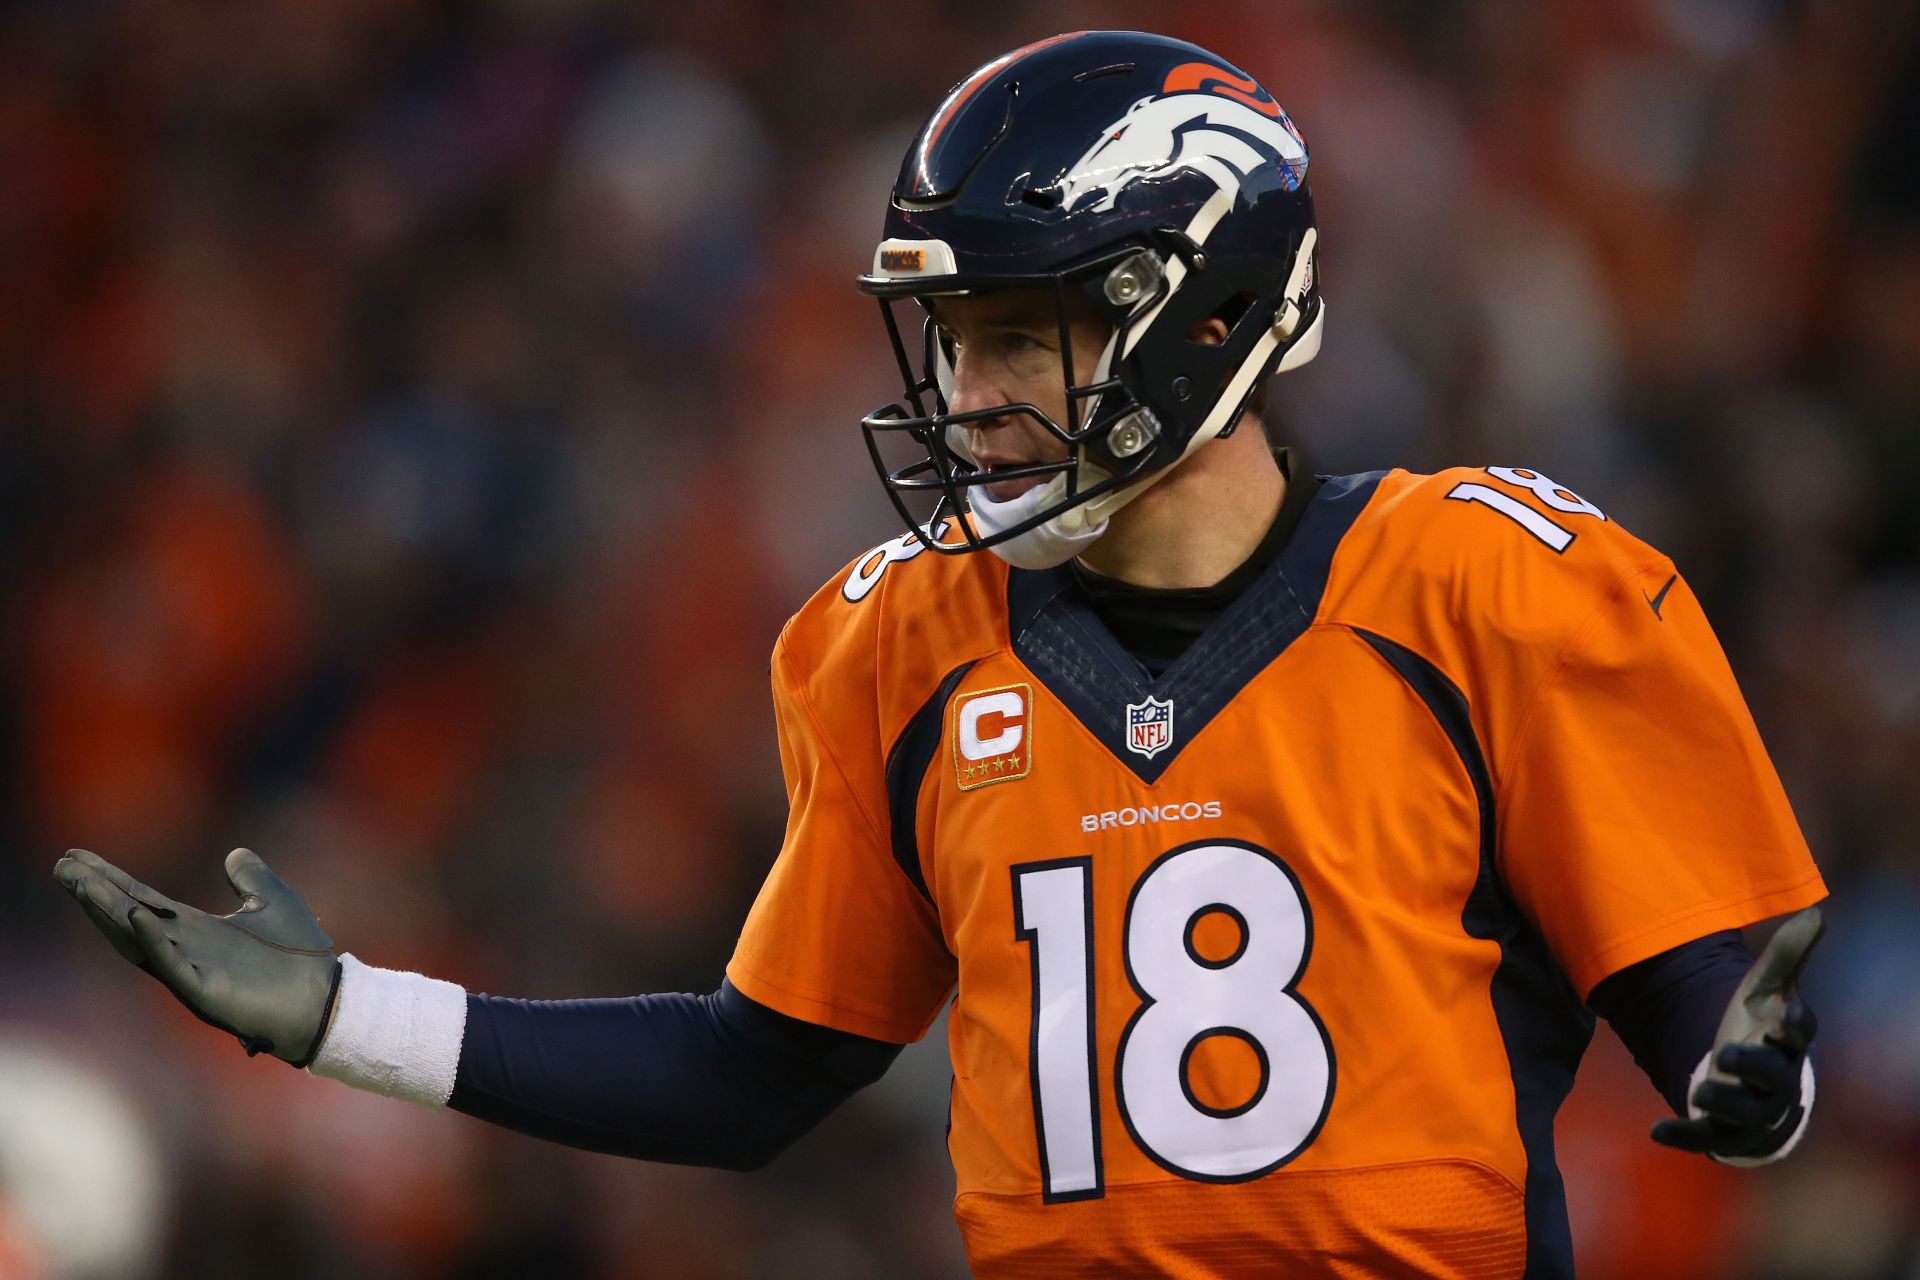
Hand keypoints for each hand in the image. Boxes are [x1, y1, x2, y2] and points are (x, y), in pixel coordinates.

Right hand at [54, 847, 341, 1066]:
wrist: (327, 1000)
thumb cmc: (302, 956)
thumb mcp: (274, 901)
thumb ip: (251, 878)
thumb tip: (234, 853)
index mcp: (197, 931)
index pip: (143, 900)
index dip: (111, 879)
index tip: (79, 856)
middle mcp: (186, 950)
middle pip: (129, 916)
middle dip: (96, 892)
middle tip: (61, 866)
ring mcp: (192, 971)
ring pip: (139, 939)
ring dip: (110, 912)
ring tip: (81, 883)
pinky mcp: (206, 992)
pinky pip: (173, 965)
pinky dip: (153, 941)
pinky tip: (136, 915)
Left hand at [1651, 907, 1821, 1161]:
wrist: (1749, 1082)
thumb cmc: (1760, 1029)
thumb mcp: (1765, 989)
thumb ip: (1785, 956)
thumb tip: (1816, 911)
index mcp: (1785, 1043)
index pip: (1798, 1035)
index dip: (1794, 1026)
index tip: (1785, 1014)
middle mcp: (1774, 1080)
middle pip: (1772, 1077)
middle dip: (1752, 1065)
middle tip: (1724, 1051)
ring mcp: (1749, 1108)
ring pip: (1742, 1114)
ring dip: (1720, 1102)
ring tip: (1697, 1090)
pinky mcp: (1723, 1130)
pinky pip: (1707, 1138)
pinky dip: (1684, 1137)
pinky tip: (1656, 1130)